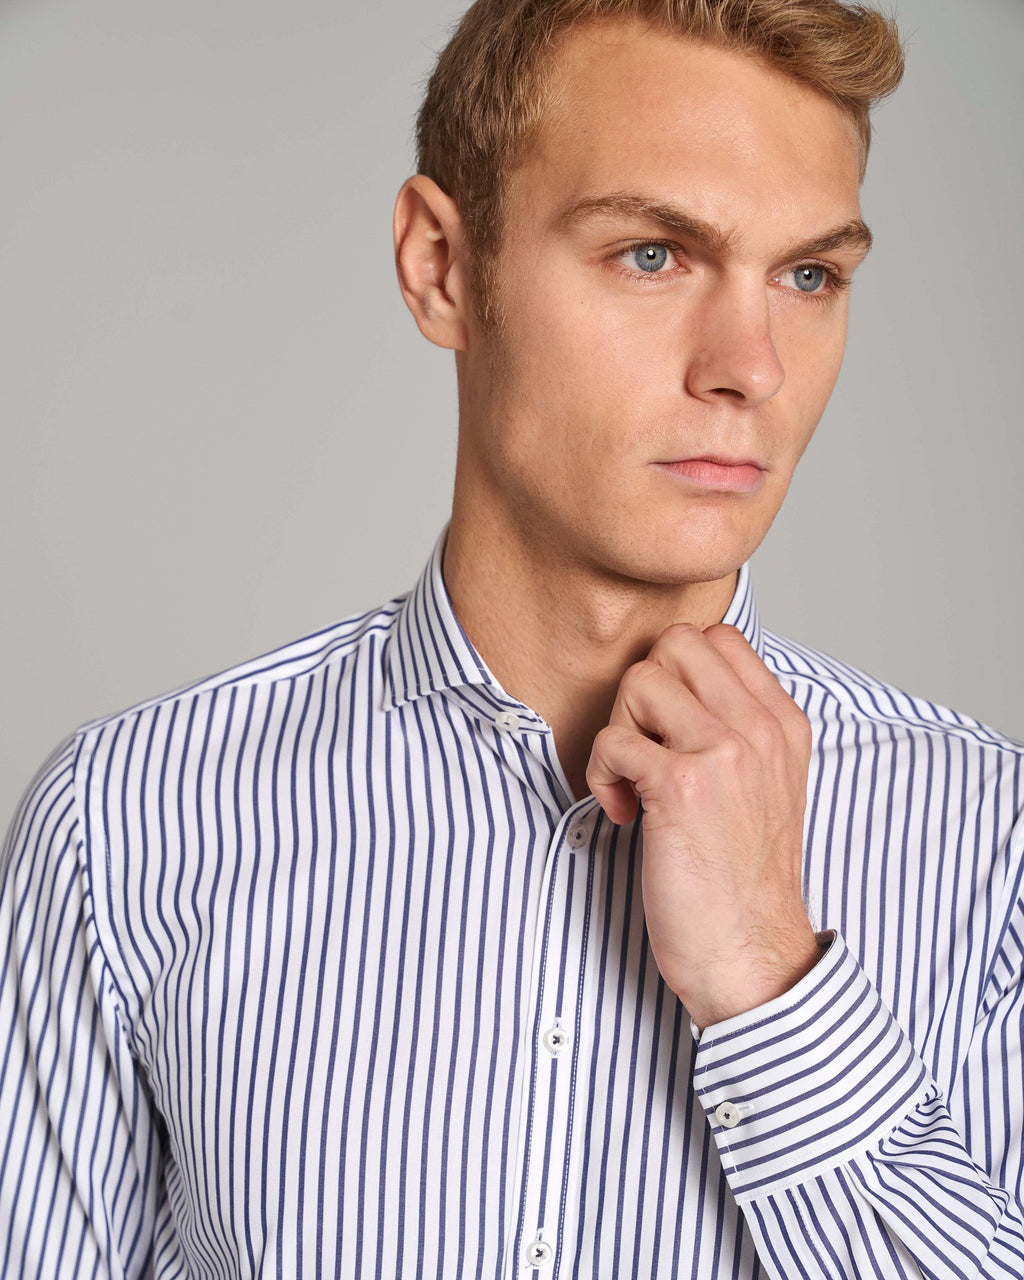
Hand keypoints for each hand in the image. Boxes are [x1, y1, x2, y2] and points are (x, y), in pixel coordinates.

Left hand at [586, 623, 819, 1030]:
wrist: (752, 957)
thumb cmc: (744, 880)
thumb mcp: (766, 788)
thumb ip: (737, 729)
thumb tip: (677, 687)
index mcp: (783, 724)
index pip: (720, 638)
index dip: (676, 673)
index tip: (670, 728)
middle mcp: (760, 729)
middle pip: (675, 644)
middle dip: (642, 691)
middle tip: (645, 749)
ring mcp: (724, 753)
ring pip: (639, 681)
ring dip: (618, 731)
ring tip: (634, 783)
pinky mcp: (682, 787)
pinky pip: (612, 740)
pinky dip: (601, 776)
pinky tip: (624, 815)